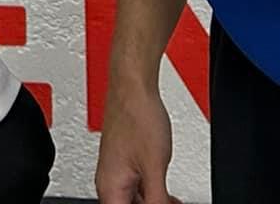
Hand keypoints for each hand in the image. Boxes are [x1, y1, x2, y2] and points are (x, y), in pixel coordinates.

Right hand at [95, 82, 181, 203]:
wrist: (133, 86)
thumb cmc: (137, 116)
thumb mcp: (155, 168)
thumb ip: (157, 199)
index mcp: (109, 188)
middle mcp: (108, 181)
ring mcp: (115, 170)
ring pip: (133, 200)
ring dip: (152, 202)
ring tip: (171, 201)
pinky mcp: (124, 160)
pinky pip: (136, 186)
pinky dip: (151, 192)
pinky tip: (166, 194)